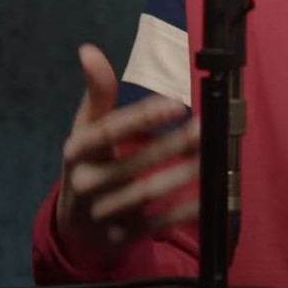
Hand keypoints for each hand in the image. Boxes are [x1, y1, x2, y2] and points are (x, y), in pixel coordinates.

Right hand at [54, 44, 201, 269]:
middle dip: (174, 144)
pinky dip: (185, 209)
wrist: (76, 225)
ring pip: (148, 192)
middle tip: (206, 128)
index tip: (177, 103)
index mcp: (76, 151)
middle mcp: (84, 183)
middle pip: (134, 163)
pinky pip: (158, 223)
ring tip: (212, 155)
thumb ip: (97, 92)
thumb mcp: (86, 128)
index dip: (144, 117)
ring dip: (184, 173)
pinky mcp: (121, 237)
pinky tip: (208, 193)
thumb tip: (88, 50)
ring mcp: (101, 214)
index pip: (109, 131)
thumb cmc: (88, 163)